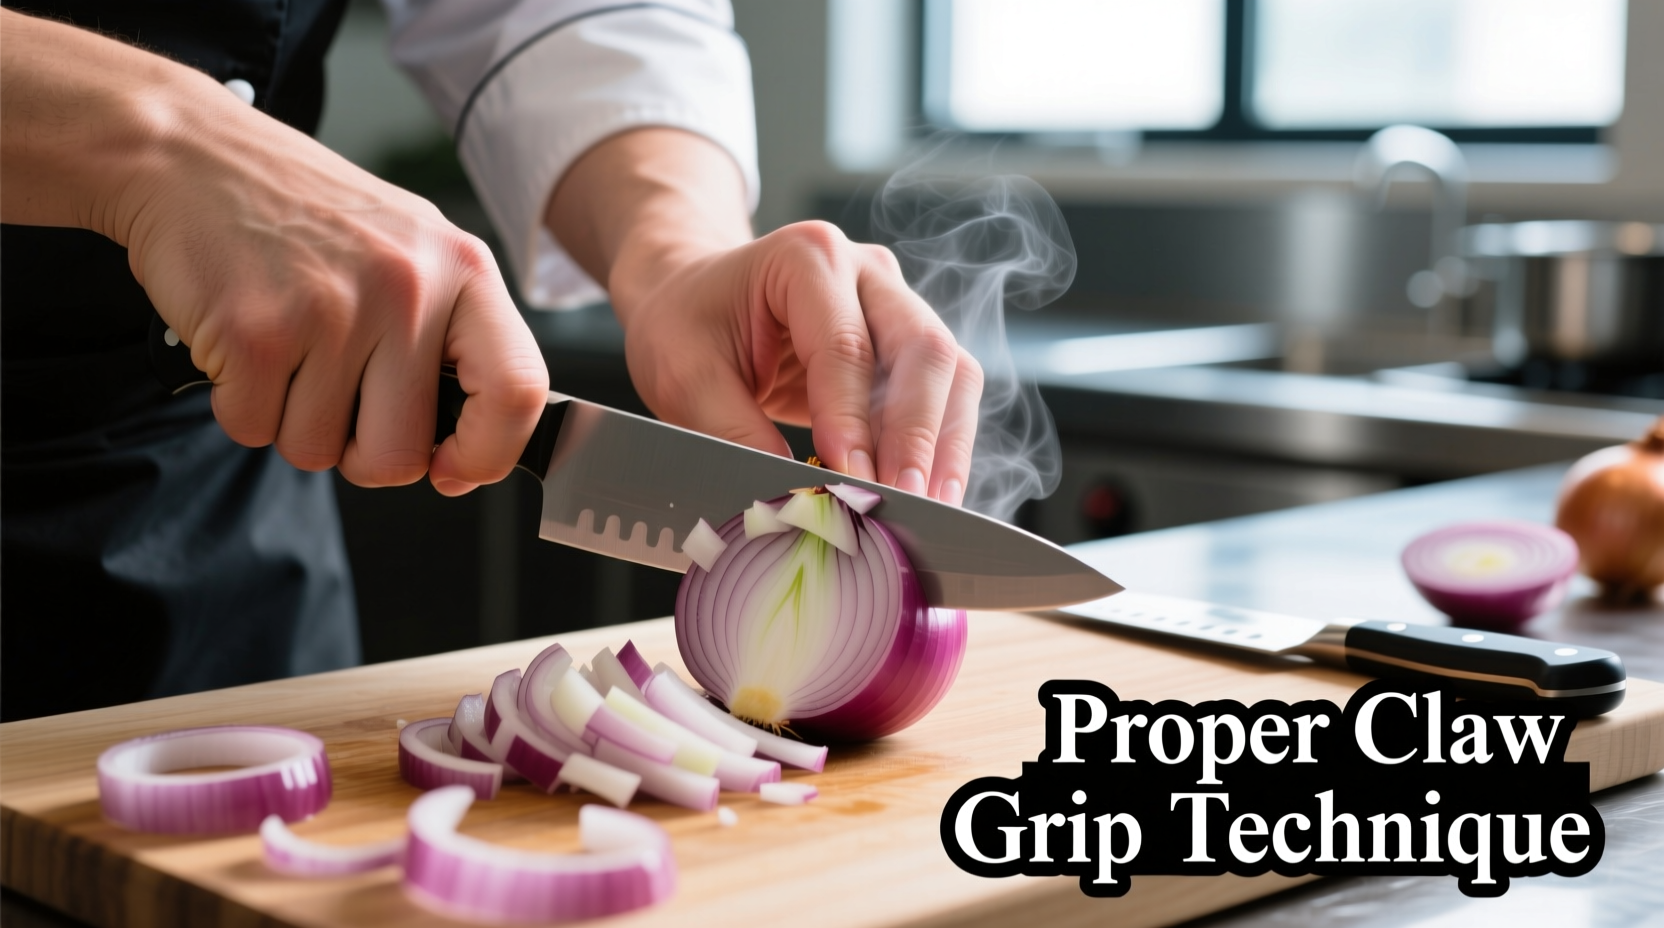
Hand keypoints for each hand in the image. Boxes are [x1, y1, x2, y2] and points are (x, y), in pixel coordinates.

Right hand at [1, 11, 547, 493]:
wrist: (191, 153)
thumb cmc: (307, 213)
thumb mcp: (413, 250)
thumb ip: (453, 341)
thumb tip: (470, 455)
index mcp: (464, 268)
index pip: (518, 391)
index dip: (488, 454)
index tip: (454, 469)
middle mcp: (407, 287)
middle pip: (401, 454)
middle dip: (361, 453)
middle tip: (336, 397)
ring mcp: (331, 310)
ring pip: (319, 451)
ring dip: (292, 421)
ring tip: (287, 347)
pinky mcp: (254, 331)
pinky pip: (254, 429)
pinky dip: (240, 404)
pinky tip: (245, 342)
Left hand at [548, 130, 981, 504]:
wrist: (694, 297)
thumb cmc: (686, 324)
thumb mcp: (685, 378)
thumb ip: (735, 434)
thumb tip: (793, 499)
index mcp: (805, 259)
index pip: (845, 345)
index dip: (853, 421)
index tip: (853, 481)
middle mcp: (865, 272)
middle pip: (922, 349)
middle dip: (918, 436)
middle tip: (906, 503)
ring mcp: (896, 303)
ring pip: (950, 372)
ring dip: (944, 446)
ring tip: (931, 509)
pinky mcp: (906, 344)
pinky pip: (945, 393)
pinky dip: (941, 446)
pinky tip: (928, 492)